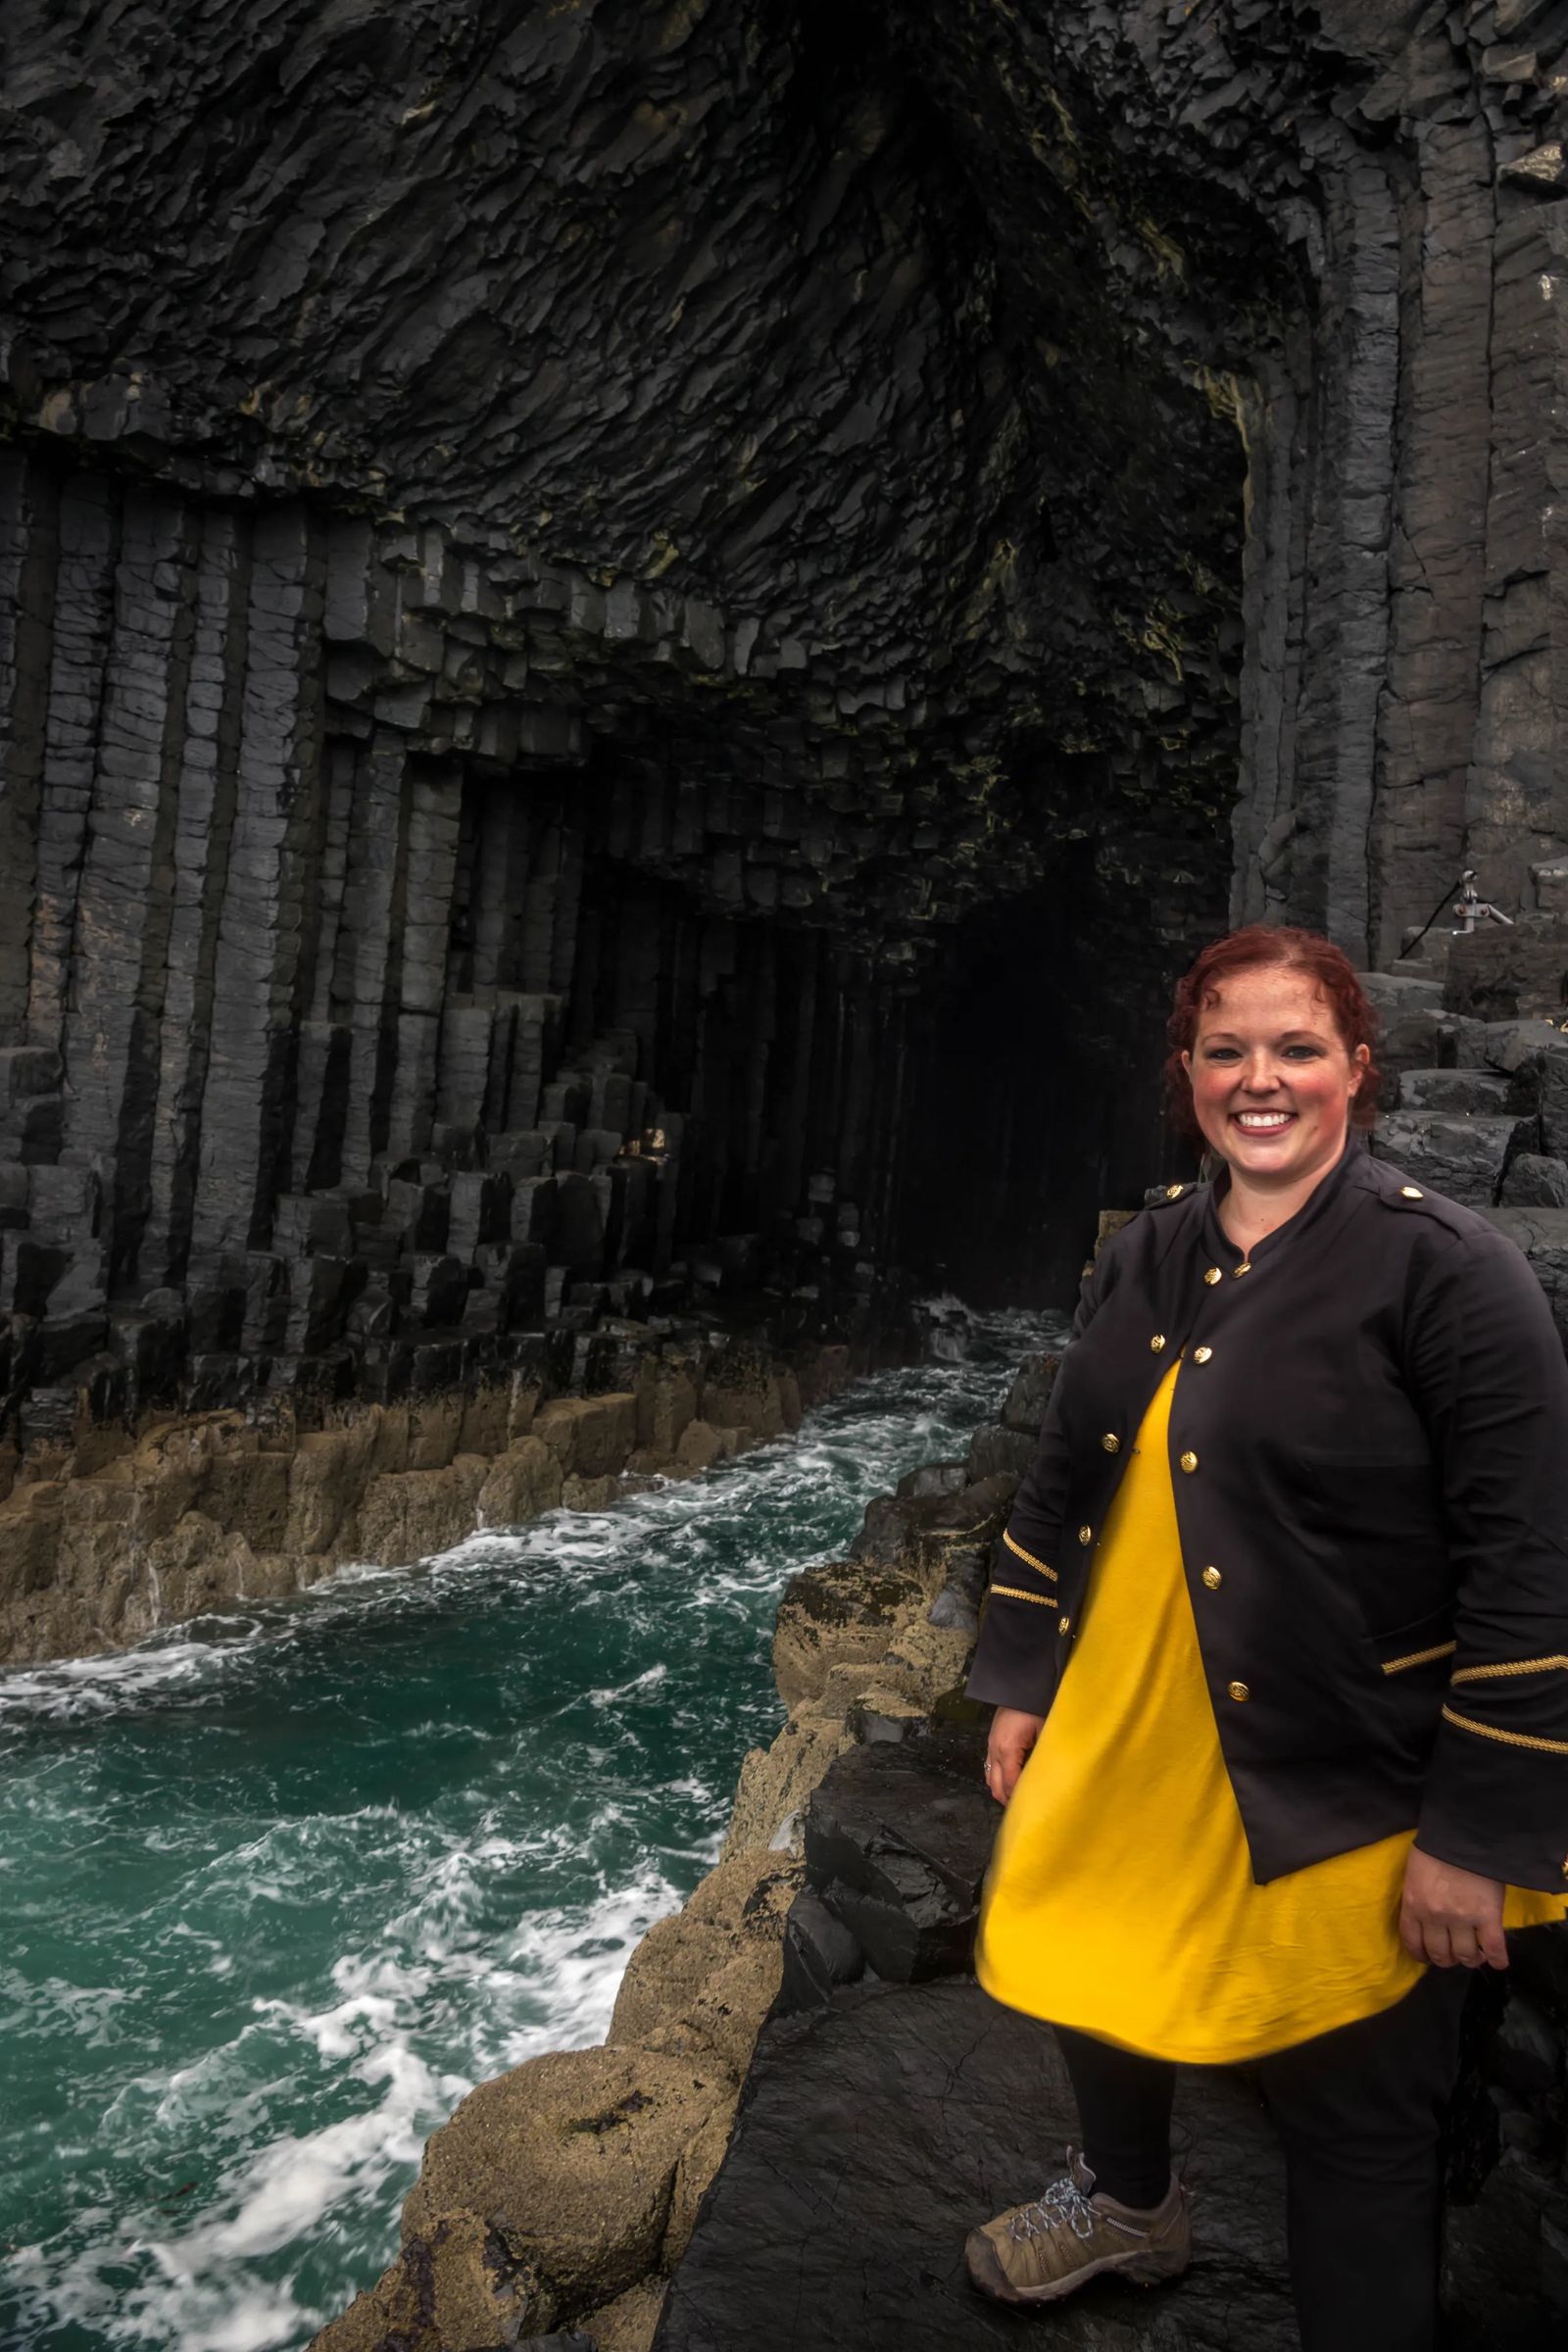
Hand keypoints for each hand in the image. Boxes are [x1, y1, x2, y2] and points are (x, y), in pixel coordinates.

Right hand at [984, 1707, 1045, 1804]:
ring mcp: (991, 1746)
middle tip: (1026, 1810)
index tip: (1032, 1810)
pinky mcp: (992, 1741)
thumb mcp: (1044, 1732)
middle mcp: (995, 1750)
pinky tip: (1010, 1782)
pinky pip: (990, 1767)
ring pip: (991, 1779)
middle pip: (997, 1786)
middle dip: (1009, 1800)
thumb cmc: (1034, 1708)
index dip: (1020, 1799)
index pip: (1011, 1784)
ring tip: (1018, 1799)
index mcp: (1008, 1749)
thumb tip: (1047, 1780)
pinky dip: (998, 1779)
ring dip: (1003, 1790)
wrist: (1020, 1687)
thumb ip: (1042, 1758)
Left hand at [1399, 1846, 1508, 1968]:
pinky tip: (1499, 1962)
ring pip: (1464, 1955)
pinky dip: (1497, 1959)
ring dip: (1470, 1959)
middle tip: (1453, 1954)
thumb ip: (1418, 1898)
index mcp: (1414, 1905)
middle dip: (1445, 1959)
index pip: (1412, 1942)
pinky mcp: (1488, 1916)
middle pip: (1439, 1953)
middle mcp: (1435, 1917)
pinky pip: (1493, 1947)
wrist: (1463, 1834)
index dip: (1420, 1955)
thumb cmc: (1435, 1848)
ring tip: (1474, 1954)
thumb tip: (1423, 1917)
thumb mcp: (1415, 1874)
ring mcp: (1462, 1919)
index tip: (1427, 1957)